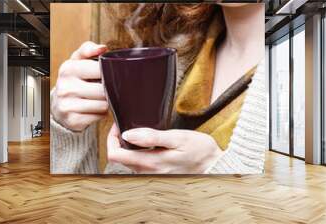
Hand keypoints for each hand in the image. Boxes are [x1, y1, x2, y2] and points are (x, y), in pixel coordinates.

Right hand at [51, 41, 108, 130]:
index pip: (99, 69)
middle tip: (106, 89)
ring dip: (106, 103)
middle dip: (109, 90)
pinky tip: (95, 109)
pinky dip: (101, 113)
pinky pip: (99, 116)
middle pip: (103, 90)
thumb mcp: (77, 61)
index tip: (110, 74)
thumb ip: (88, 50)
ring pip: (103, 104)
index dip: (109, 72)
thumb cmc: (73, 80)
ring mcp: (68, 105)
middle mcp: (66, 87)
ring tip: (99, 99)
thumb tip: (102, 48)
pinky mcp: (73, 120)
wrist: (59, 106)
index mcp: (68, 69)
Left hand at [107, 124, 222, 173]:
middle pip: (119, 158)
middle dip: (117, 140)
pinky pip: (137, 164)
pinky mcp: (156, 174)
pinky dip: (136, 152)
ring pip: (127, 161)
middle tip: (126, 124)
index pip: (115, 155)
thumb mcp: (177, 137)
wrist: (214, 164)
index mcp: (150, 163)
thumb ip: (151, 137)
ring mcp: (151, 175)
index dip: (111, 138)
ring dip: (127, 146)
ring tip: (136, 131)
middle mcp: (147, 172)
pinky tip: (145, 142)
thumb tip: (127, 134)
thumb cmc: (199, 149)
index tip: (119, 125)